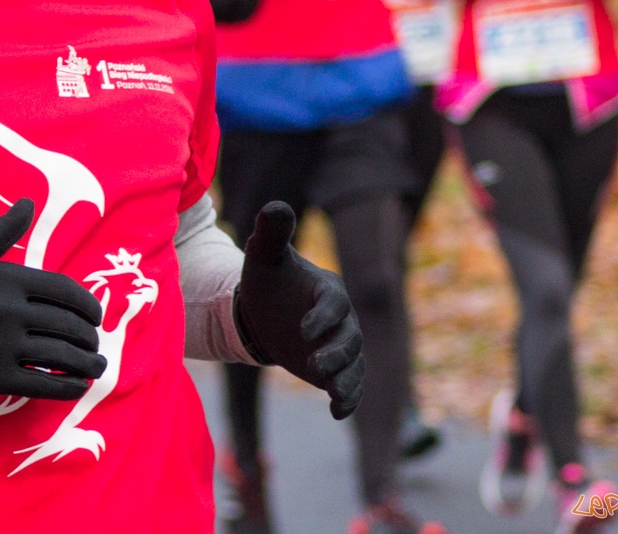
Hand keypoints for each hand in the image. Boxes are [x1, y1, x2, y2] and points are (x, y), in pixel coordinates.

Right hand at [0, 199, 106, 399]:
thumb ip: (1, 232)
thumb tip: (28, 203)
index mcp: (7, 278)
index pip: (66, 291)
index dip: (88, 306)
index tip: (95, 317)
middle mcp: (11, 310)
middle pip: (69, 325)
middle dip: (90, 338)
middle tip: (95, 346)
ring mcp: (4, 345)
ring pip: (62, 356)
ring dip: (87, 364)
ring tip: (95, 369)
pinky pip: (43, 383)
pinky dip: (66, 387)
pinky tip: (75, 388)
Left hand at [235, 202, 364, 419]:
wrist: (263, 311)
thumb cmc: (267, 279)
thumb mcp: (264, 255)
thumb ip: (272, 232)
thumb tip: (276, 205)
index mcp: (328, 290)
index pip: (335, 303)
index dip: (323, 317)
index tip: (303, 330)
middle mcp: (342, 319)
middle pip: (350, 338)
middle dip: (336, 353)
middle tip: (314, 365)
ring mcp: (339, 345)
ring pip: (353, 364)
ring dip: (346, 379)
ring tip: (334, 394)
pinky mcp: (333, 368)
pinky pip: (348, 384)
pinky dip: (347, 398)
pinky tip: (337, 412)